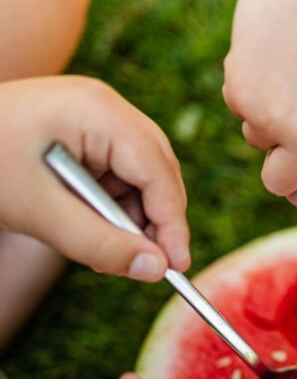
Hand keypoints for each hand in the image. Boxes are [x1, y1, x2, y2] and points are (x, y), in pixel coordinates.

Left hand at [0, 76, 189, 281]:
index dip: (171, 220)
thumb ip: (100, 243)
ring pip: (141, 178)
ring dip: (131, 218)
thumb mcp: (40, 212)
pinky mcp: (86, 136)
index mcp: (97, 111)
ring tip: (103, 250)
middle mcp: (105, 109)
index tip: (174, 266)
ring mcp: (96, 119)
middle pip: (157, 170)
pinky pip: (118, 177)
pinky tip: (90, 229)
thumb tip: (155, 270)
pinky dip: (112, 209)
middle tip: (147, 266)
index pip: (157, 169)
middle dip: (154, 220)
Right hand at [224, 0, 296, 207]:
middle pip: (280, 183)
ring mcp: (273, 120)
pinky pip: (239, 106)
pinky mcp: (240, 94)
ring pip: (257, 138)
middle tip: (280, 148)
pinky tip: (268, 50)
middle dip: (278, 172)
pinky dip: (248, 85)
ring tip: (287, 67)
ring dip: (265, 117)